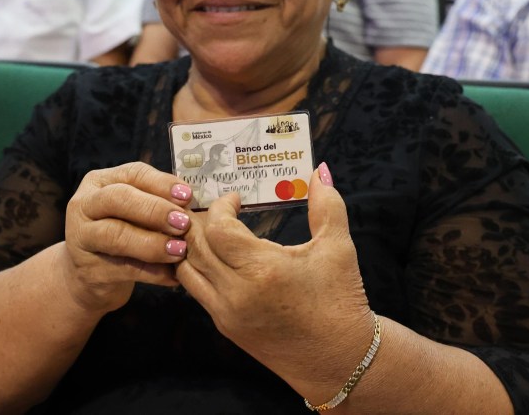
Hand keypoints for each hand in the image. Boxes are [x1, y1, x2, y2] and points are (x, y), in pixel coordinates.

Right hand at [61, 162, 193, 315]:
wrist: (89, 276)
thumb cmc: (122, 234)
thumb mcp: (134, 213)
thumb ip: (156, 203)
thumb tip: (191, 202)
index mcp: (100, 182)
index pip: (132, 173)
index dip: (161, 183)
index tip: (187, 196)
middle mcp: (84, 205)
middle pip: (118, 199)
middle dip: (154, 210)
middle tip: (183, 223)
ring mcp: (80, 238)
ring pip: (116, 235)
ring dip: (152, 243)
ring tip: (179, 251)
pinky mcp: (87, 269)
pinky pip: (122, 269)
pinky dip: (152, 273)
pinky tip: (172, 275)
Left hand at [175, 163, 372, 395]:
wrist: (339, 360)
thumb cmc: (341, 301)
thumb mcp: (338, 247)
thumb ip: (327, 204)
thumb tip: (319, 169)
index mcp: (262, 270)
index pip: (217, 228)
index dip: (221, 206)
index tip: (235, 198)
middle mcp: (236, 293)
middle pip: (193, 246)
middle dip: (198, 221)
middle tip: (212, 205)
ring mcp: (226, 313)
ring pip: (187, 271)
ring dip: (191, 246)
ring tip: (207, 228)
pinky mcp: (225, 326)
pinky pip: (196, 290)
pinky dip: (197, 268)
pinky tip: (212, 255)